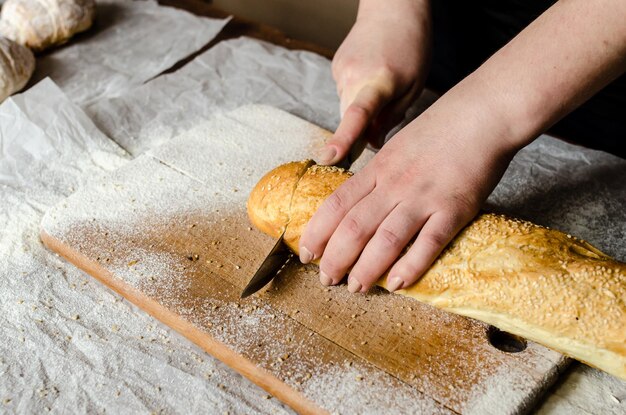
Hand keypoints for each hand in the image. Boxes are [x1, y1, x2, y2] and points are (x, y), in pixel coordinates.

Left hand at [300, 90, 518, 292]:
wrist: (483, 114)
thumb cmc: (441, 129)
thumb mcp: (397, 146)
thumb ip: (378, 173)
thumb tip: (358, 200)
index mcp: (378, 168)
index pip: (337, 204)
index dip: (318, 232)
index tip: (306, 252)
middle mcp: (394, 184)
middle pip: (354, 227)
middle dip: (335, 258)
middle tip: (327, 279)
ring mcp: (423, 197)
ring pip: (385, 240)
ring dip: (366, 269)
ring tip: (356, 288)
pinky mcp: (453, 209)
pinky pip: (428, 244)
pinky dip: (410, 266)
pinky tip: (398, 284)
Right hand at [319, 0, 431, 164]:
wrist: (392, 8)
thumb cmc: (412, 46)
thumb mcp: (414, 86)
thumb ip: (391, 118)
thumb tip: (371, 144)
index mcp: (379, 82)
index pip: (357, 116)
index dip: (344, 139)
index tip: (329, 158)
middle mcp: (354, 76)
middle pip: (350, 120)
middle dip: (363, 127)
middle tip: (387, 110)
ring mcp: (341, 71)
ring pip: (346, 107)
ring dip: (361, 107)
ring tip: (382, 83)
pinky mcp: (336, 67)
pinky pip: (344, 93)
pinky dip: (356, 94)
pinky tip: (370, 76)